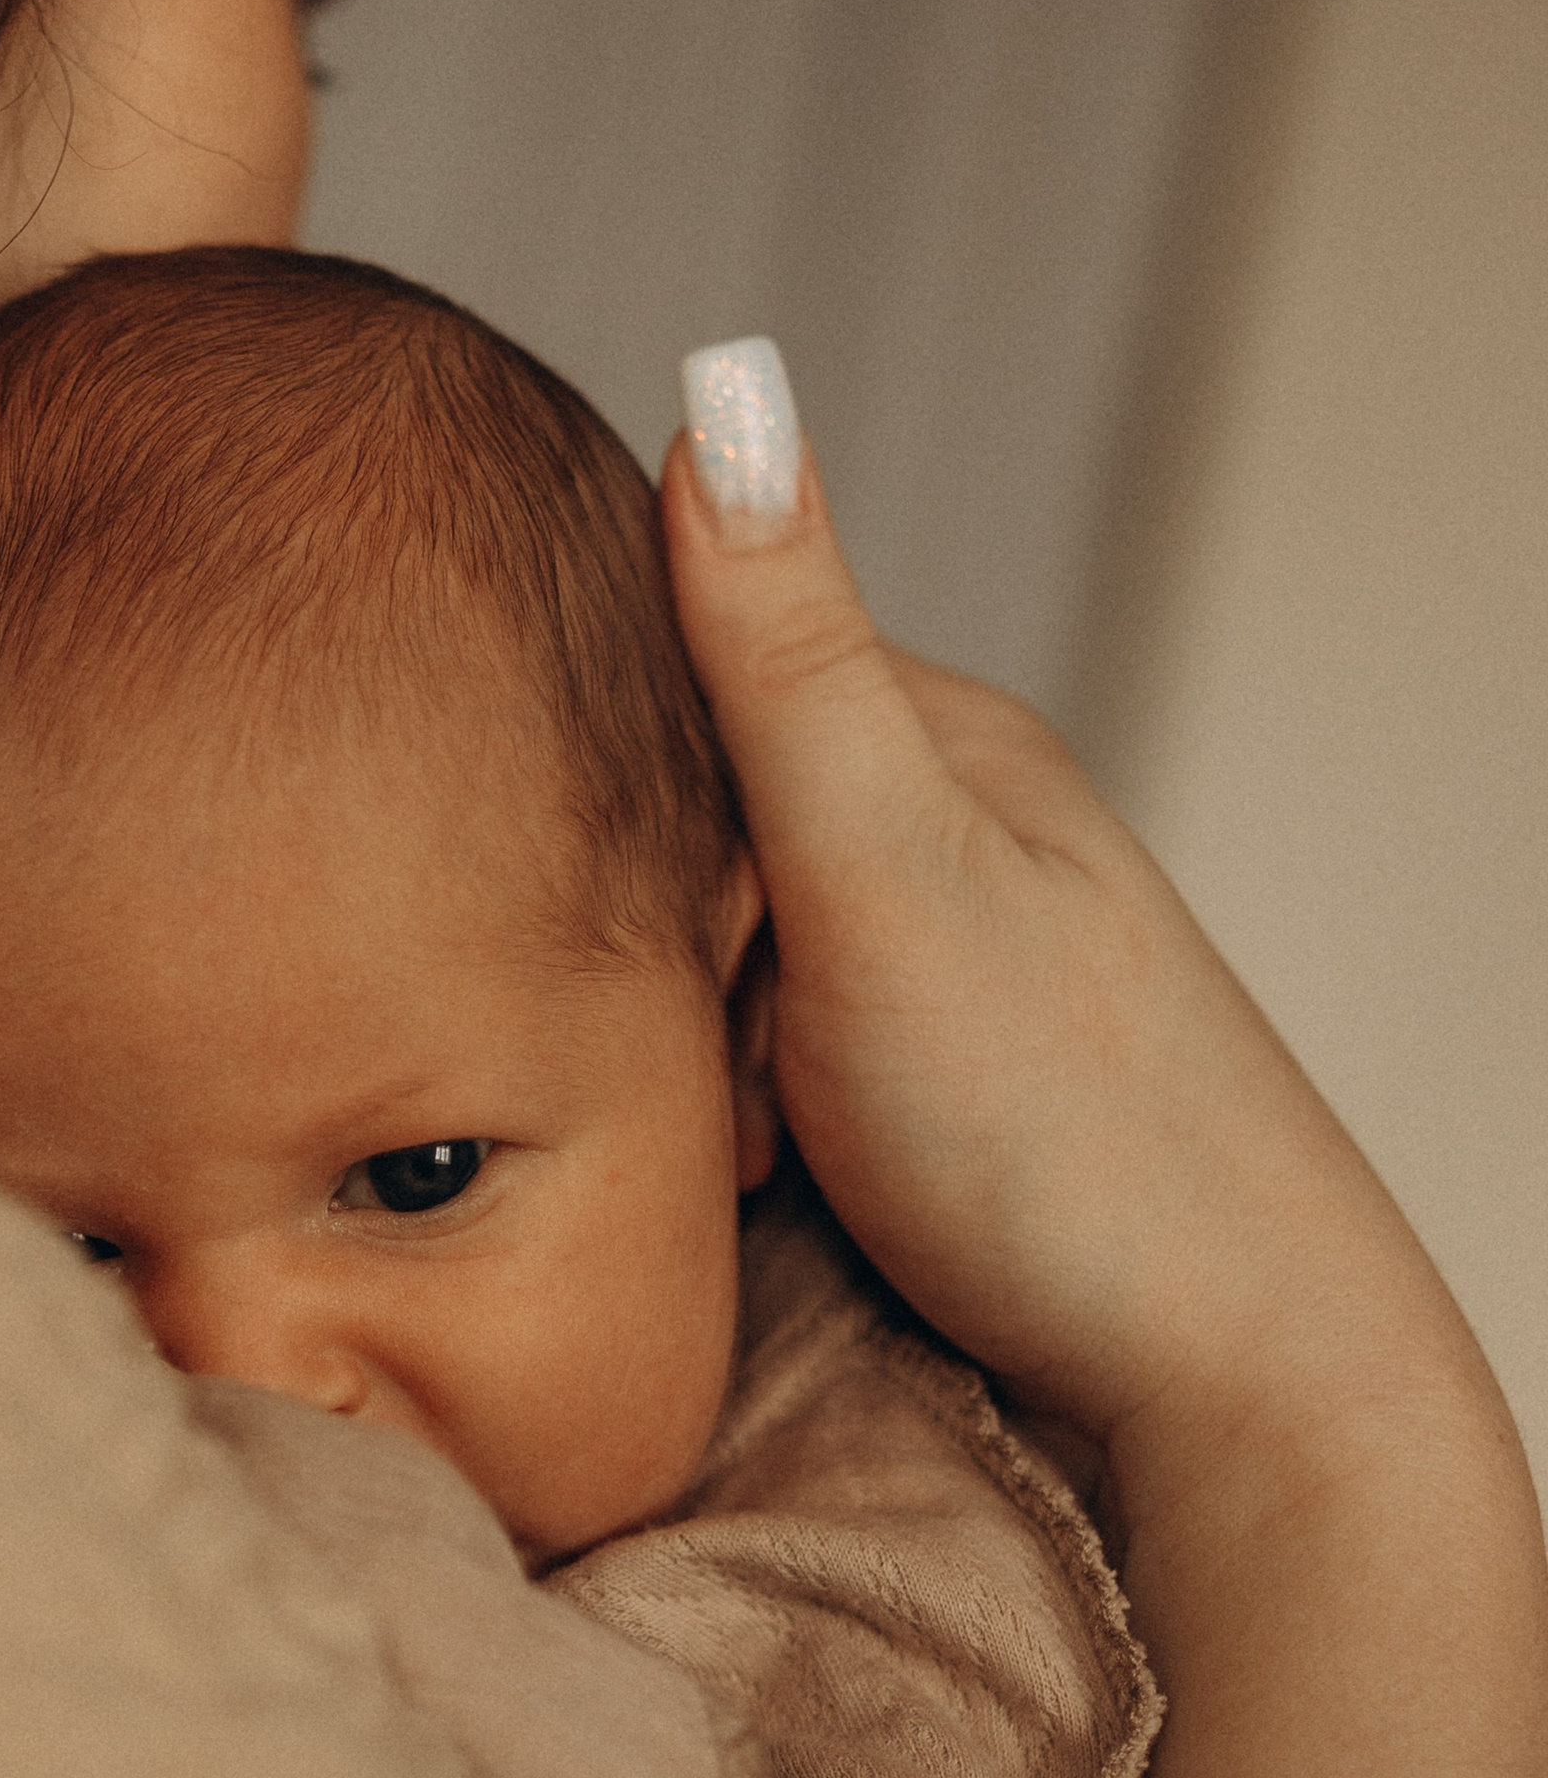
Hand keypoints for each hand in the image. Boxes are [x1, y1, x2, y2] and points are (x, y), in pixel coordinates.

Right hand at [658, 402, 1487, 1484]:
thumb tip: (725, 384)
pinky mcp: (925, 1080)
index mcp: (931, 737)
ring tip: (736, 1141)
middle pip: (682, 822)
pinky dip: (724, 1116)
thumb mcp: (886, 870)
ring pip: (706, 953)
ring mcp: (937, 956)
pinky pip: (753, 1059)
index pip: (677, 659)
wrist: (1236, 1393)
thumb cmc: (1068, 1136)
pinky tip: (756, 1182)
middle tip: (683, 1051)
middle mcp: (937, 826)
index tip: (542, 867)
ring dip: (675, 1043)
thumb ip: (781, 657)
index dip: (583, 760)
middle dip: (636, 930)